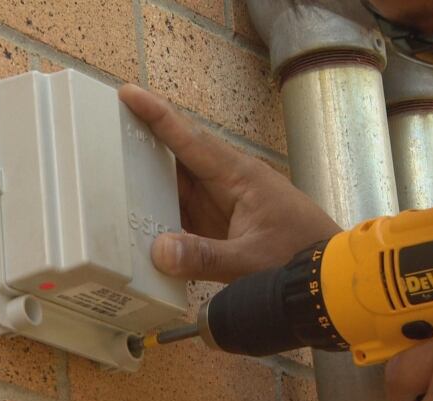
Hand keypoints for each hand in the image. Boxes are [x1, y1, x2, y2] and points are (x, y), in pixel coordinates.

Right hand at [118, 84, 340, 282]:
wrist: (328, 276)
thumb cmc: (300, 257)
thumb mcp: (253, 260)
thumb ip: (207, 257)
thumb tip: (159, 250)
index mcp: (238, 177)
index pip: (192, 140)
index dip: (159, 117)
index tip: (129, 93)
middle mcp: (227, 183)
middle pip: (179, 155)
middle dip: (144, 139)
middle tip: (103, 126)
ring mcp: (222, 203)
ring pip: (177, 182)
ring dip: (147, 176)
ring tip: (108, 165)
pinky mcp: (219, 225)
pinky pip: (182, 210)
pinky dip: (159, 209)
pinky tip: (135, 215)